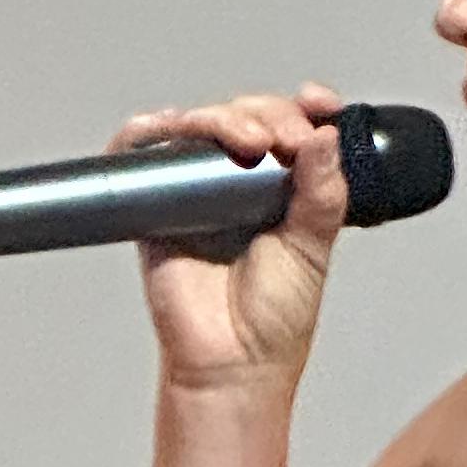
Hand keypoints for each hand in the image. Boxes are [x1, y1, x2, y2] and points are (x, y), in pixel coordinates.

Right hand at [115, 83, 350, 395]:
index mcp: (284, 187)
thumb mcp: (314, 247)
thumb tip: (325, 137)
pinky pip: (141, 154)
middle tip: (285, 142)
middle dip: (268, 114)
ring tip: (247, 141)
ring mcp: (196, 190)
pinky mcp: (156, 206)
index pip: (292, 126)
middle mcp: (239, 183)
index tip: (320, 104)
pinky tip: (168, 127)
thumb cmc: (273, 318)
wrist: (232, 362)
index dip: (304, 106)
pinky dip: (145, 132)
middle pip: (247, 115)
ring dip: (220, 117)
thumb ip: (323, 192)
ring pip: (200, 125)